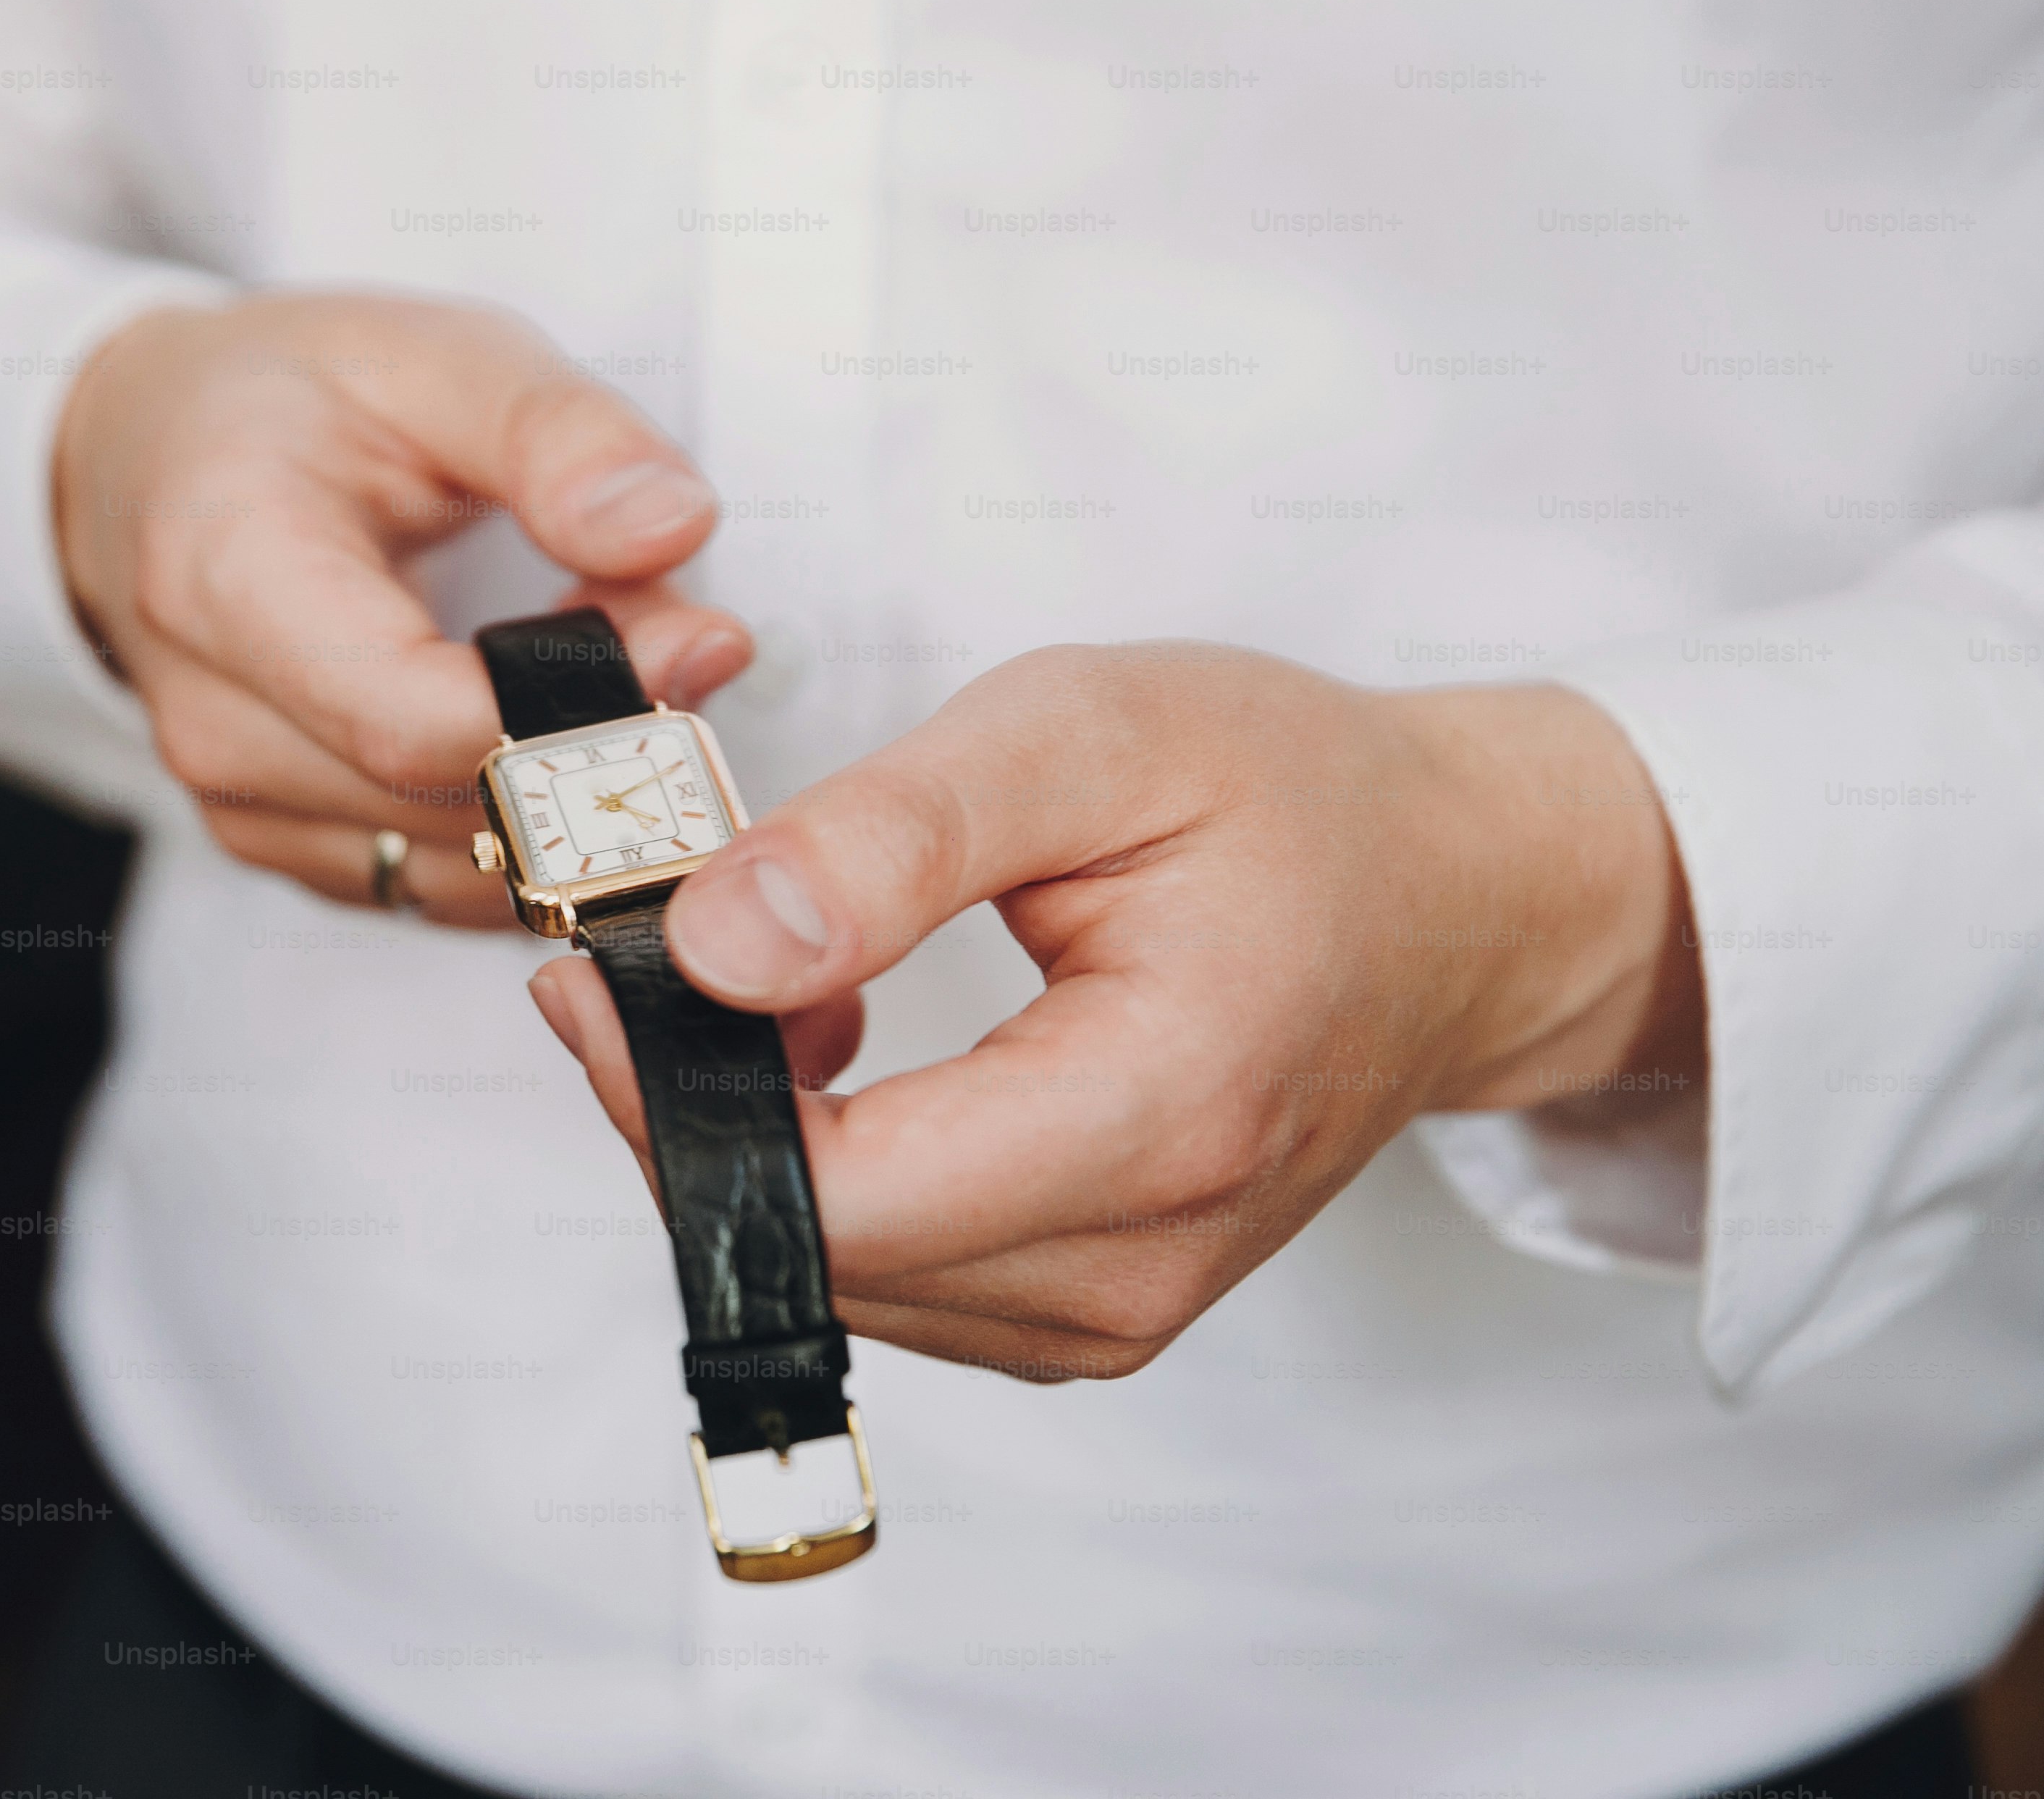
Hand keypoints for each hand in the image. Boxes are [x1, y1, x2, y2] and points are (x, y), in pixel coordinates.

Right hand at [54, 293, 751, 925]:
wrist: (144, 461)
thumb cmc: (286, 402)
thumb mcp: (429, 355)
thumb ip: (556, 434)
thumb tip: (672, 527)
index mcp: (224, 580)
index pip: (411, 724)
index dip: (576, 710)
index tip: (699, 640)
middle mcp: (217, 723)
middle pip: (454, 811)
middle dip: (605, 743)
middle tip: (687, 636)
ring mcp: (245, 806)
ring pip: (469, 872)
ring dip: (578, 795)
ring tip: (615, 664)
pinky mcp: (290, 851)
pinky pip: (447, 887)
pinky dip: (530, 827)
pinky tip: (554, 727)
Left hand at [529, 644, 1705, 1379]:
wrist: (1454, 896)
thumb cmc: (1294, 796)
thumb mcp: (1089, 734)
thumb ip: (892, 839)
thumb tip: (711, 948)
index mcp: (1159, 1118)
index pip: (838, 1197)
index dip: (674, 1095)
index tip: (597, 968)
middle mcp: (1141, 1266)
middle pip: (817, 1253)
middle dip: (691, 1106)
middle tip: (645, 948)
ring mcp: (1117, 1317)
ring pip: (838, 1276)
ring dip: (754, 1138)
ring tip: (777, 970)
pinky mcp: (1089, 1314)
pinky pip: (895, 1274)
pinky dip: (825, 1171)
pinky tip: (840, 1048)